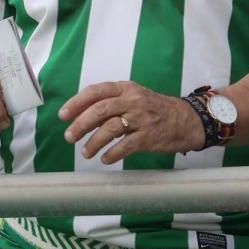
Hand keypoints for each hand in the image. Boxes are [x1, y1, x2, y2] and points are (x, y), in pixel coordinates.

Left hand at [60, 81, 204, 164]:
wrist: (186, 119)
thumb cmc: (155, 109)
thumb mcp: (134, 98)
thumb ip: (111, 104)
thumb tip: (80, 115)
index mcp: (127, 89)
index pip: (97, 91)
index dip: (77, 102)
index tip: (63, 115)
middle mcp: (133, 100)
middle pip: (100, 110)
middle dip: (80, 124)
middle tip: (69, 137)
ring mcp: (142, 118)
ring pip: (111, 128)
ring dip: (94, 142)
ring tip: (86, 153)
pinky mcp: (149, 136)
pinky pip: (126, 146)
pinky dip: (112, 154)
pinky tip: (105, 159)